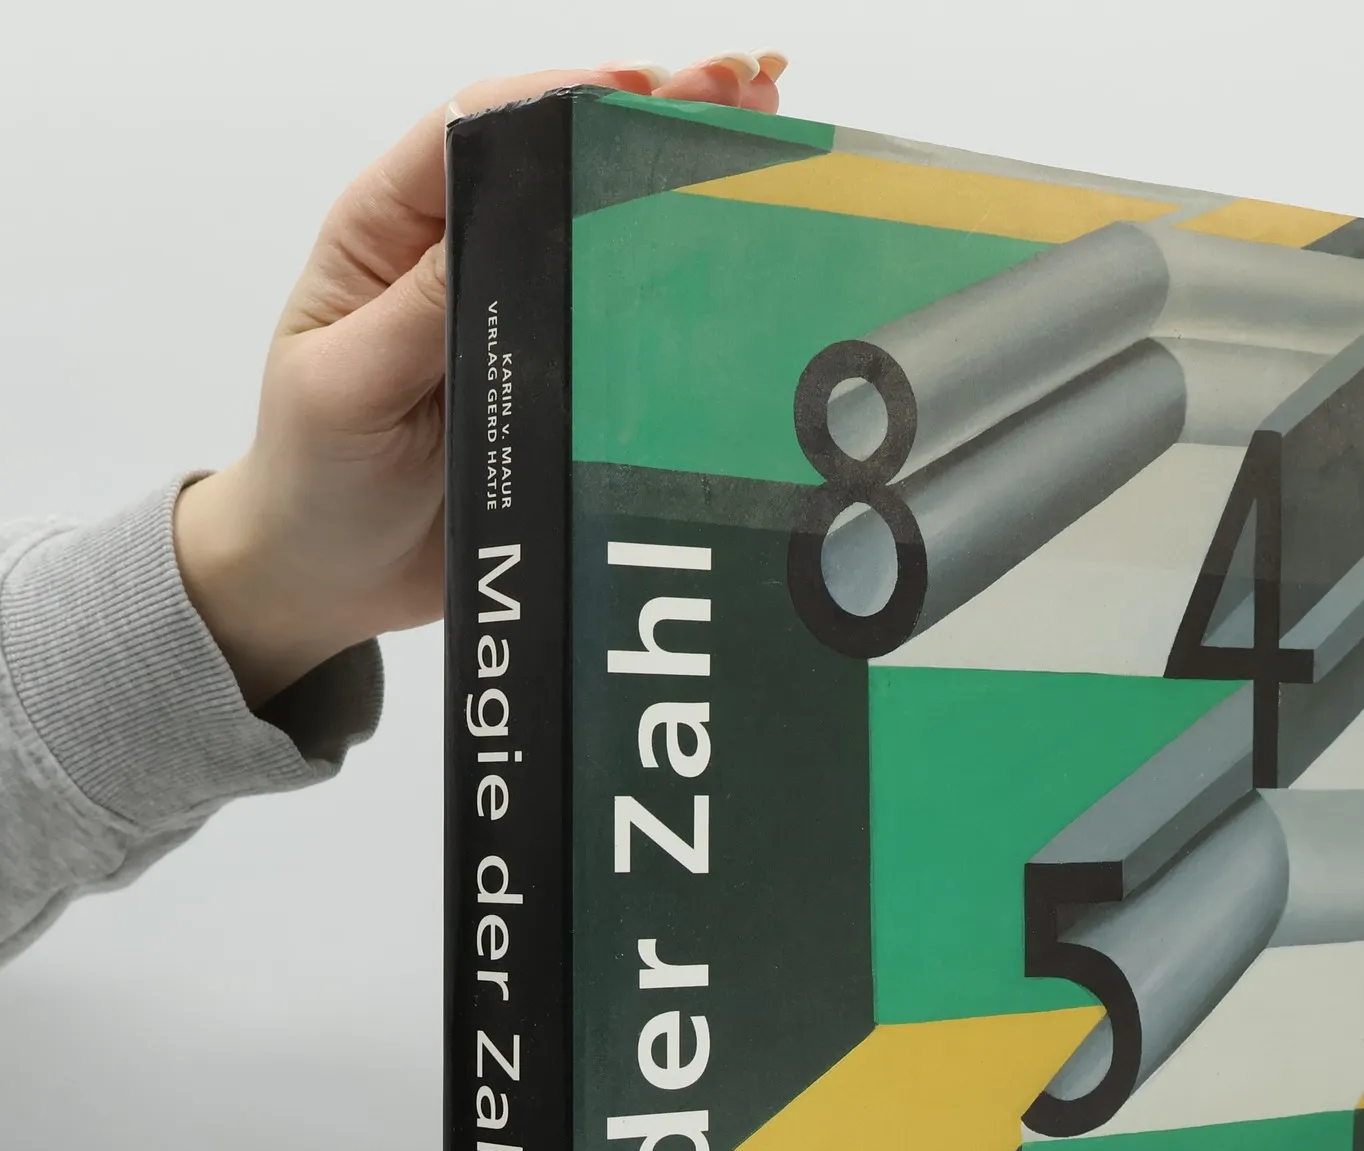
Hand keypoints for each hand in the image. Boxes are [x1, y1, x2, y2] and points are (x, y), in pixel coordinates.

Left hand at [174, 54, 785, 706]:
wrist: (333, 579)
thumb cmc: (316, 478)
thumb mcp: (344, 390)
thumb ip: (418, 314)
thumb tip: (501, 230)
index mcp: (394, 233)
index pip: (482, 130)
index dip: (565, 96)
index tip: (645, 85)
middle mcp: (465, 258)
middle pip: (564, 163)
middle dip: (653, 113)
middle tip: (746, 87)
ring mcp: (523, 319)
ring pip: (607, 234)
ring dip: (686, 182)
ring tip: (773, 135)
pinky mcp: (563, 382)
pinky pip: (627, 325)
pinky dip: (689, 287)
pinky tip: (748, 255)